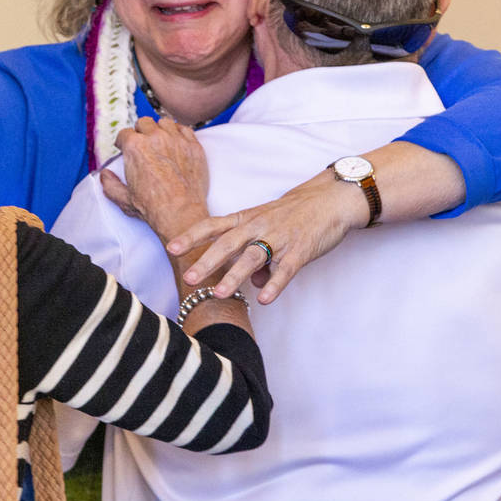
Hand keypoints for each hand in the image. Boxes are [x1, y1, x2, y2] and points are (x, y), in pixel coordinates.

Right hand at [100, 117, 209, 241]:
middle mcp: (155, 138)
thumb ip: (110, 185)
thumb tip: (105, 176)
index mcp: (135, 147)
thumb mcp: (124, 199)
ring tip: (160, 140)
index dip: (123, 141)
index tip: (124, 145)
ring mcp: (176, 140)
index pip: (125, 133)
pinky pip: (185, 129)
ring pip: (165, 123)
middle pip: (144, 123)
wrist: (181, 213)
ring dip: (160, 129)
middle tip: (143, 143)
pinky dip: (180, 133)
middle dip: (141, 132)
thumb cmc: (153, 207)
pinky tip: (177, 142)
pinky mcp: (193, 146)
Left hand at [167, 169, 367, 304]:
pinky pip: (285, 269)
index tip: (171, 248)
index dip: (192, 236)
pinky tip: (264, 300)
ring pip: (253, 257)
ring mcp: (279, 238)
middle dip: (207, 261)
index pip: (212, 225)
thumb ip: (253, 254)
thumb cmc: (291, 215)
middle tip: (189, 278)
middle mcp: (258, 226)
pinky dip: (275, 284)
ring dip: (235, 275)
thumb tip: (253, 284)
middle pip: (228, 243)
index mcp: (245, 219)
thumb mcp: (265, 227)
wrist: (329, 200)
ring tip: (220, 294)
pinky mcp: (300, 250)